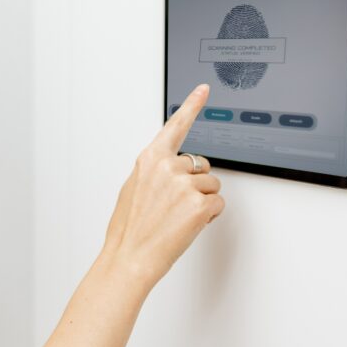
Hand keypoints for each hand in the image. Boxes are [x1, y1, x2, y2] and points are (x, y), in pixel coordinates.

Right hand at [102, 84, 224, 290]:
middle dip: (194, 183)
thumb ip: (154, 171)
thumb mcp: (133, 188)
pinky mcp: (200, 204)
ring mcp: (184, 184)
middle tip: (173, 206)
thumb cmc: (128, 228)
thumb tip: (171, 169)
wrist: (129, 256)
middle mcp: (167, 166)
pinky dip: (208, 216)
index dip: (192, 105)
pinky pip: (218, 204)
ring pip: (212, 185)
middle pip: (200, 165)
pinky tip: (187, 224)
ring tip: (177, 217)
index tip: (204, 89)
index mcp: (150, 159)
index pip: (176, 126)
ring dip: (202, 201)